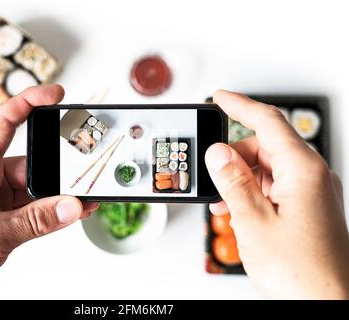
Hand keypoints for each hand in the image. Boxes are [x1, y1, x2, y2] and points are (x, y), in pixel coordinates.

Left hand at [0, 85, 97, 298]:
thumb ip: (35, 221)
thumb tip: (71, 206)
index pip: (3, 122)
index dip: (30, 102)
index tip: (56, 94)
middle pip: (32, 161)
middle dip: (58, 166)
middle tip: (83, 168)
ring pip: (38, 187)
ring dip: (60, 194)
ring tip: (83, 198)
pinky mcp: (6, 215)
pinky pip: (37, 206)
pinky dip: (55, 210)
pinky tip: (73, 211)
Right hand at [205, 90, 348, 298]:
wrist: (326, 304)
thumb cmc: (301, 272)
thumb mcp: (253, 221)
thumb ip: (233, 181)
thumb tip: (218, 153)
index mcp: (302, 171)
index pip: (268, 122)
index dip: (240, 106)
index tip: (220, 97)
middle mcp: (311, 176)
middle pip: (264, 146)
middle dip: (233, 156)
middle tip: (210, 172)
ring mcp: (310, 193)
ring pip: (267, 168)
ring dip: (240, 178)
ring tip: (222, 201)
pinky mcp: (305, 208)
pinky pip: (274, 187)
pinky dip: (252, 192)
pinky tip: (237, 210)